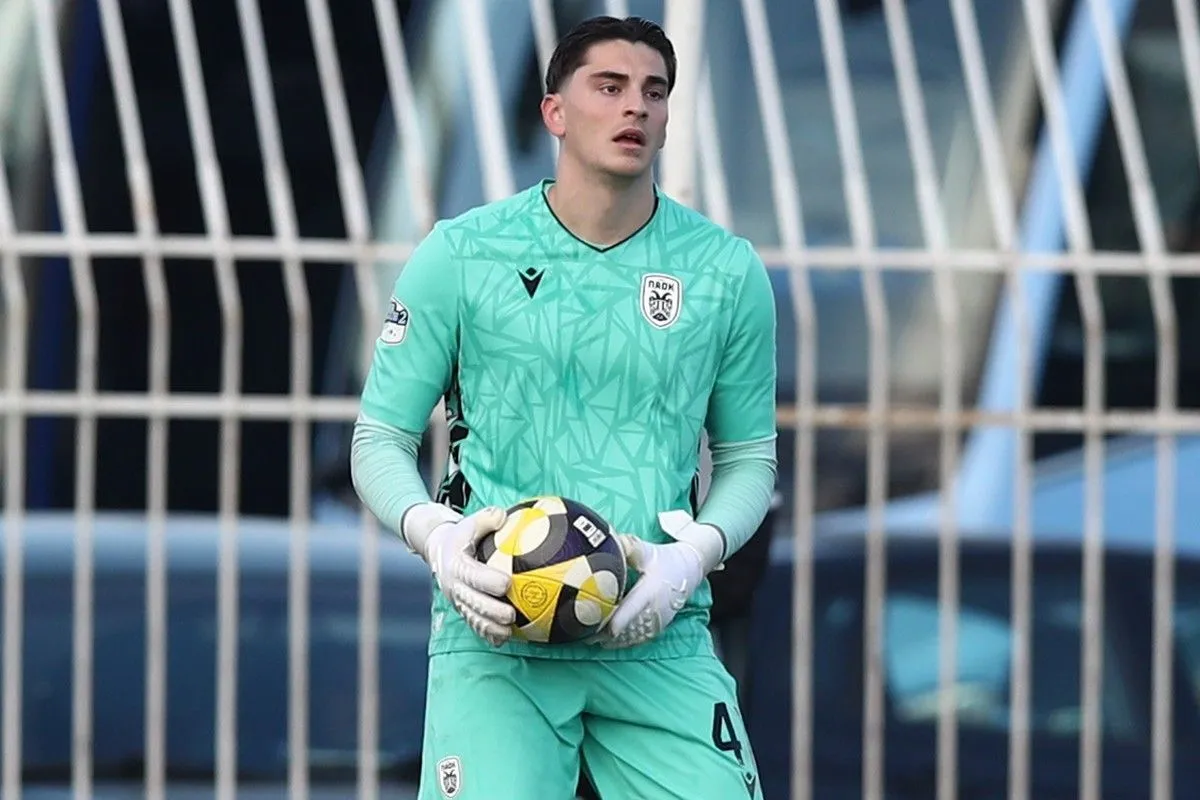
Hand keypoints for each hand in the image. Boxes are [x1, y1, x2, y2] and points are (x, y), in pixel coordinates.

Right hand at [406, 504, 515, 645]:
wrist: (438, 550)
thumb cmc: (460, 535)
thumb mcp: (467, 524)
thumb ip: (485, 519)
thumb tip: (502, 514)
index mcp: (456, 565)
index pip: (472, 575)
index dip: (488, 581)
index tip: (506, 583)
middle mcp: (454, 586)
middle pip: (472, 602)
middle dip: (491, 611)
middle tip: (511, 614)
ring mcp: (457, 600)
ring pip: (472, 617)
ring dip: (490, 627)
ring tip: (509, 632)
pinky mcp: (461, 608)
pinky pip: (473, 624)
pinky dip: (486, 633)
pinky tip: (503, 639)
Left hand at [600, 510, 724, 648]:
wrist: (689, 569)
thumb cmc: (665, 559)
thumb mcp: (647, 550)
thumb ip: (627, 547)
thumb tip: (607, 540)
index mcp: (650, 591)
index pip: (628, 611)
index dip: (609, 621)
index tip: (591, 624)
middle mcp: (655, 610)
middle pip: (625, 628)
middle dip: (604, 632)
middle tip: (582, 633)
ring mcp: (657, 621)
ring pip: (631, 637)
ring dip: (611, 640)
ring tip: (590, 639)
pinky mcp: (658, 626)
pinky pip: (639, 639)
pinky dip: (623, 642)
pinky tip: (608, 642)